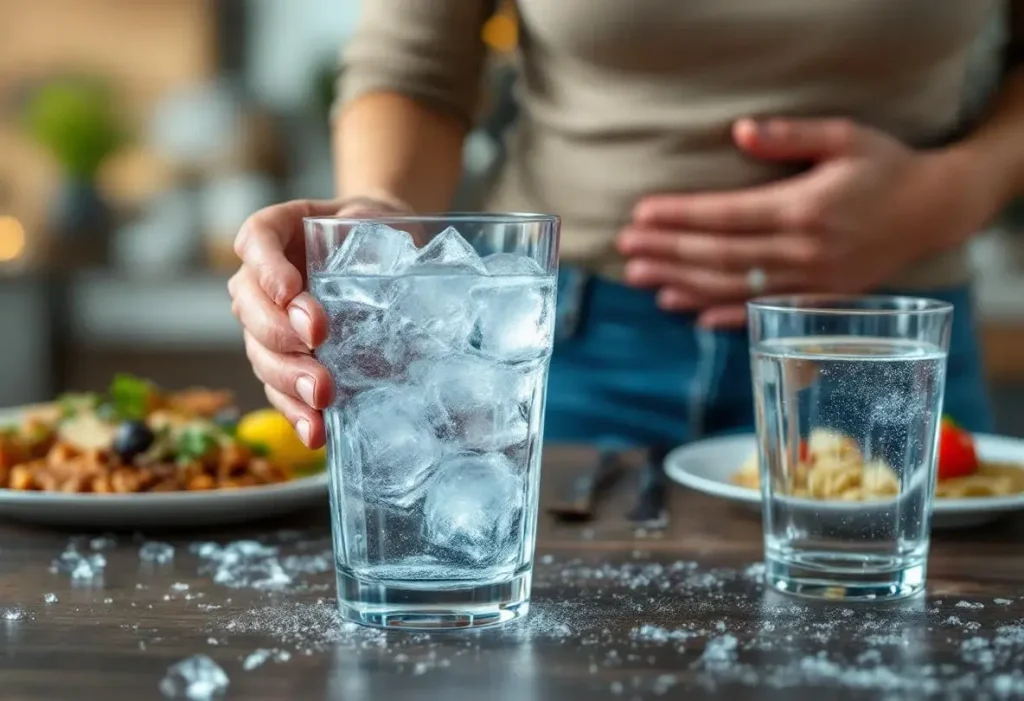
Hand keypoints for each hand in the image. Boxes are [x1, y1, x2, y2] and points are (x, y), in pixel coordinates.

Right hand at [228, 194, 411, 447]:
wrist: (386, 253)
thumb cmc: (375, 231)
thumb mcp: (379, 222)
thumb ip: (374, 236)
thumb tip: (385, 266)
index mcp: (278, 232)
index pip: (256, 241)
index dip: (266, 268)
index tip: (290, 290)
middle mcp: (262, 280)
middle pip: (250, 306)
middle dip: (281, 331)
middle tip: (316, 342)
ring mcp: (270, 323)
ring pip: (261, 353)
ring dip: (288, 378)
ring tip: (321, 396)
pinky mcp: (288, 362)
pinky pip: (280, 390)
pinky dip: (296, 412)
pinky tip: (316, 431)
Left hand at [617, 118, 993, 326]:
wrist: (935, 210)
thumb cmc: (886, 166)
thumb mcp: (846, 136)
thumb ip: (791, 136)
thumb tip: (741, 130)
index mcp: (805, 208)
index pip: (727, 215)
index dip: (681, 216)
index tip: (640, 214)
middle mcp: (804, 250)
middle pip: (721, 255)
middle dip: (669, 252)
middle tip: (626, 250)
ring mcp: (811, 281)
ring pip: (735, 287)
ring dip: (684, 284)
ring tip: (643, 280)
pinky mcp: (818, 299)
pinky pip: (763, 312)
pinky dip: (725, 316)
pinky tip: (690, 313)